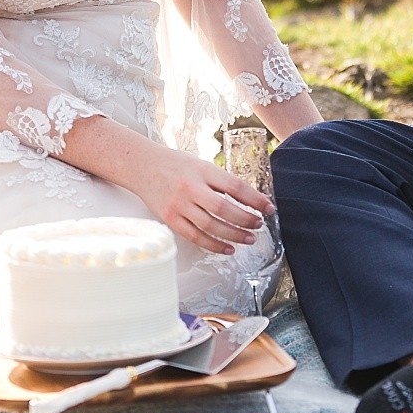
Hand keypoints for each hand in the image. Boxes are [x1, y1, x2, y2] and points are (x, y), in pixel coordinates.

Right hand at [127, 148, 273, 255]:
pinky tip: (227, 248)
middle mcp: (191, 188)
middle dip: (246, 220)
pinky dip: (213, 245)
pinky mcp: (170, 218)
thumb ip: (220, 181)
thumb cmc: (175, 164)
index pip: (235, 187)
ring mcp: (179, 205)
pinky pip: (194, 236)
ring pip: (211, 226)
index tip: (269, 207)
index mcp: (203, 170)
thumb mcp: (201, 165)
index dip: (255, 199)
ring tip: (248, 238)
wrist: (142, 165)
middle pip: (224, 209)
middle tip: (258, 225)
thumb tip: (247, 200)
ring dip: (233, 235)